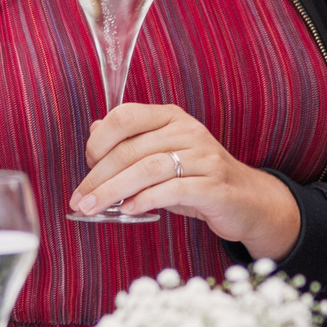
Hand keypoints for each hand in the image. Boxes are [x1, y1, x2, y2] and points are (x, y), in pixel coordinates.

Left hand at [71, 102, 301, 259]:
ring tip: (93, 209)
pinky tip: (129, 210)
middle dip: (98, 177)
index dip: (99, 140)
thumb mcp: (163, 156)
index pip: (125, 116)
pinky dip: (145, 200)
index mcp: (171, 118)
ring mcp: (204, 158)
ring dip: (113, 191)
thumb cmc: (197, 179)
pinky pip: (173, 190)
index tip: (87, 166)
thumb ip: (131, 143)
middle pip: (131, 150)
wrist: (247, 201)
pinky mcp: (214, 186)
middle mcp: (187, 132)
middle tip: (79, 200)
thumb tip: (95, 128)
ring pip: (147, 169)